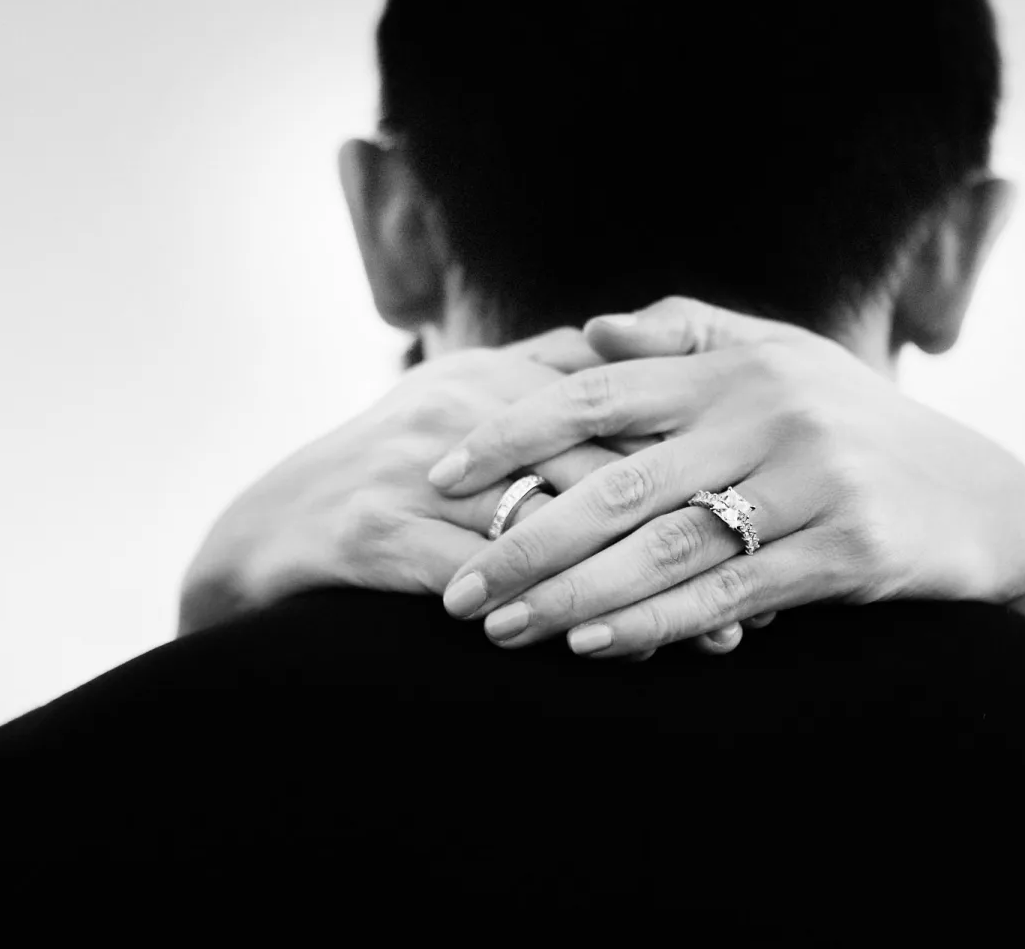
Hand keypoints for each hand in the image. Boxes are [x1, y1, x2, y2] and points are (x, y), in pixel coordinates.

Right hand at [179, 327, 748, 653]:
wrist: (262, 532)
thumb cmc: (391, 477)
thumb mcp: (464, 410)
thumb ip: (548, 383)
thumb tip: (646, 375)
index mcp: (492, 375)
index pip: (615, 410)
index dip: (696, 463)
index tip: (762, 512)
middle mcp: (457, 409)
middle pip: (597, 467)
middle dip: (685, 528)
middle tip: (759, 580)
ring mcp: (411, 469)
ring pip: (550, 528)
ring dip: (639, 586)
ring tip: (713, 635)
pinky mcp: (369, 532)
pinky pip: (481, 581)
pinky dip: (554, 618)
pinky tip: (609, 650)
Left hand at [428, 297, 1024, 655]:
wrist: (981, 497)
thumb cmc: (856, 423)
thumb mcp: (782, 358)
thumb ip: (685, 335)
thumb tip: (586, 328)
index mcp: (737, 366)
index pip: (598, 392)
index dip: (512, 430)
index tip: (440, 470)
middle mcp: (769, 415)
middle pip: (619, 482)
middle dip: (527, 539)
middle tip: (457, 588)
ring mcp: (811, 482)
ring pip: (667, 546)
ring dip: (576, 595)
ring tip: (504, 631)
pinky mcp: (848, 550)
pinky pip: (732, 593)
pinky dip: (658, 622)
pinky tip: (594, 647)